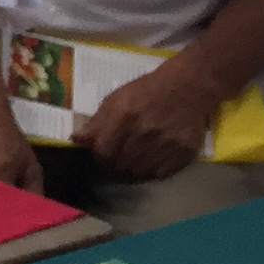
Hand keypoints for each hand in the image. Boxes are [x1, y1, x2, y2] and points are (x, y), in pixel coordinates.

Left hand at [77, 62, 214, 181]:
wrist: (187, 87)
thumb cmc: (147, 91)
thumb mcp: (117, 98)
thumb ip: (97, 121)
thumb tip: (76, 141)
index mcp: (125, 115)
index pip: (103, 152)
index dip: (99, 156)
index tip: (101, 154)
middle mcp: (145, 132)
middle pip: (120, 165)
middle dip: (114, 164)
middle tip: (117, 157)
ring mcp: (166, 144)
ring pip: (139, 174)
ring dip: (132, 170)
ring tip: (134, 158)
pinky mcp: (184, 154)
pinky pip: (159, 175)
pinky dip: (151, 172)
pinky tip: (150, 160)